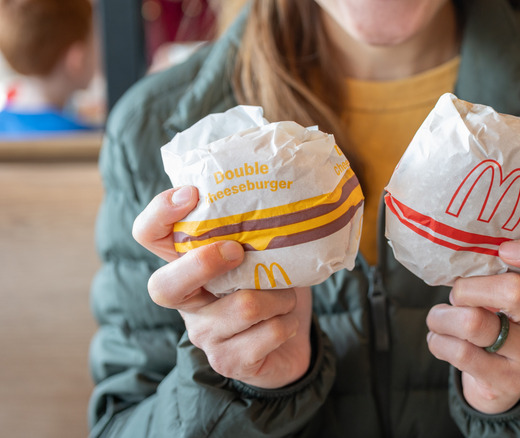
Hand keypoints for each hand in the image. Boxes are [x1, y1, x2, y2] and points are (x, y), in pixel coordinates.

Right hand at [133, 186, 311, 388]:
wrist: (291, 344)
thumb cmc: (272, 288)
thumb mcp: (262, 252)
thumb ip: (253, 228)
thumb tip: (272, 191)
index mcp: (188, 265)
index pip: (148, 235)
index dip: (158, 214)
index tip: (191, 194)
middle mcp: (187, 301)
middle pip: (164, 286)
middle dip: (204, 263)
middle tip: (237, 252)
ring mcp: (204, 335)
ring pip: (244, 307)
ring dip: (279, 297)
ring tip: (284, 296)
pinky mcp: (228, 361)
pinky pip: (268, 332)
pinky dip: (287, 322)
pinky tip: (285, 323)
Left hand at [425, 238, 519, 413]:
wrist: (499, 378)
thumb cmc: (497, 319)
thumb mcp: (505, 291)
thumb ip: (493, 269)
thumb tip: (457, 254)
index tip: (504, 249)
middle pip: (513, 292)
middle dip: (466, 289)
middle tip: (456, 295)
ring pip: (475, 324)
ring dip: (443, 317)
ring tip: (438, 318)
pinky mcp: (508, 379)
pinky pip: (461, 353)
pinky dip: (439, 341)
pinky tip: (439, 339)